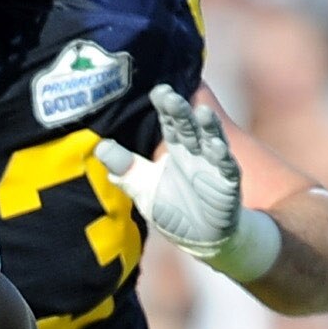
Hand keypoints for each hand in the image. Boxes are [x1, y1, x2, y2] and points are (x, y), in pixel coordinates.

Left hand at [93, 84, 249, 262]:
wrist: (201, 237)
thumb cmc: (173, 208)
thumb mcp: (143, 189)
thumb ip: (125, 170)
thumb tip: (100, 148)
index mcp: (176, 149)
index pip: (170, 123)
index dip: (165, 107)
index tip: (158, 91)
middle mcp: (196, 152)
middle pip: (188, 127)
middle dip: (181, 112)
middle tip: (171, 96)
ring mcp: (214, 166)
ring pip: (213, 141)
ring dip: (209, 128)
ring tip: (203, 112)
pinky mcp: (227, 184)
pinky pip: (227, 168)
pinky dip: (223, 158)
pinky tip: (217, 147)